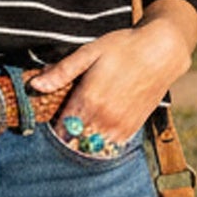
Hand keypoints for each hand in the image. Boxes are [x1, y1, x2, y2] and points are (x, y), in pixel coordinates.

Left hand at [26, 10, 196, 149]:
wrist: (162, 52)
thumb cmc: (123, 47)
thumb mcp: (89, 52)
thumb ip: (62, 72)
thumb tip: (34, 85)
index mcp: (89, 100)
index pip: (60, 130)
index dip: (52, 126)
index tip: (50, 116)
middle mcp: (104, 118)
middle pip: (74, 142)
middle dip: (65, 135)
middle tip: (63, 119)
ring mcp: (120, 127)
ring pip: (91, 148)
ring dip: (81, 141)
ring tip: (80, 123)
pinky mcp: (132, 129)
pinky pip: (108, 147)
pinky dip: (99, 142)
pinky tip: (96, 126)